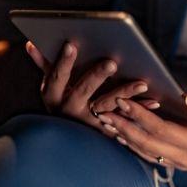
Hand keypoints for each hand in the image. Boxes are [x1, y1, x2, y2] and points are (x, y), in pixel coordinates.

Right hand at [25, 41, 158, 135]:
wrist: (67, 143)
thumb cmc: (62, 100)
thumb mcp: (52, 86)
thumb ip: (44, 64)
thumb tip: (31, 43)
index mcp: (53, 96)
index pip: (56, 77)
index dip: (63, 62)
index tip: (71, 44)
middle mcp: (68, 111)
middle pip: (82, 91)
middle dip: (97, 76)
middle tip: (112, 62)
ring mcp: (87, 123)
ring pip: (108, 107)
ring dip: (126, 93)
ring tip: (143, 83)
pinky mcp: (105, 131)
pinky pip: (125, 120)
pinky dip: (140, 109)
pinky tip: (154, 101)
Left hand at [101, 95, 186, 170]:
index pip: (159, 128)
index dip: (138, 115)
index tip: (122, 100)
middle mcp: (183, 157)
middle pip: (145, 141)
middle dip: (122, 126)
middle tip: (103, 111)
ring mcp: (179, 163)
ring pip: (144, 151)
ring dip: (123, 137)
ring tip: (105, 123)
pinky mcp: (177, 164)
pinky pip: (150, 155)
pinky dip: (133, 145)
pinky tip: (121, 136)